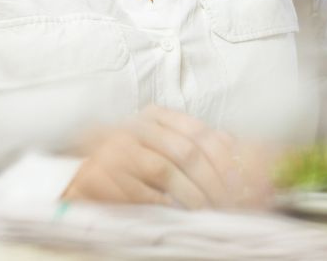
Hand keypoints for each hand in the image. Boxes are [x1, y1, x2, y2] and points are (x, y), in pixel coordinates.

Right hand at [64, 107, 272, 209]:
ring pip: (165, 169)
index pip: (199, 132)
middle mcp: (134, 127)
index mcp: (155, 116)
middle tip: (225, 204)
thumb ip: (197, 144)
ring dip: (190, 195)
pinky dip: (162, 203)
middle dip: (211, 182)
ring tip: (203, 209)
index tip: (241, 184)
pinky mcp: (102, 174)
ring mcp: (116, 149)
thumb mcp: (164, 146)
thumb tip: (239, 150)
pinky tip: (174, 210)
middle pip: (186, 151)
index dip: (224, 159)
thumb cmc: (133, 162)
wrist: (85, 174)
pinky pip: (140, 190)